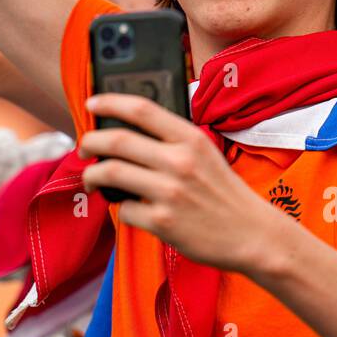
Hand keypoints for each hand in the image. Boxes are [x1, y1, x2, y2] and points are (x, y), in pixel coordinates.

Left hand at [78, 94, 290, 273]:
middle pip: (116, 140)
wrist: (253, 234)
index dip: (110, 102)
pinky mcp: (163, 222)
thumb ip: (172, 140)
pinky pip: (123, 210)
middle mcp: (179, 161)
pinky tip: (129, 208)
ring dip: (92, 175)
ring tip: (91, 179)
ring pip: (110, 173)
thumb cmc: (224, 192)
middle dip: (89, 142)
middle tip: (83, 148)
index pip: (142, 109)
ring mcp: (169, 192)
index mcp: (190, 138)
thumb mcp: (205, 153)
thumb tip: (127, 132)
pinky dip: (120, 208)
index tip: (91, 104)